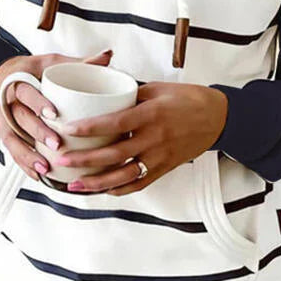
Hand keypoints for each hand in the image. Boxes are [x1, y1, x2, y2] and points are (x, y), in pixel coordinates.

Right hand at [0, 48, 112, 180]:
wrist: (6, 77)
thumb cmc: (34, 71)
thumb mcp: (53, 62)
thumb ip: (79, 62)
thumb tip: (107, 56)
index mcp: (19, 81)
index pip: (26, 92)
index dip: (38, 103)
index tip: (53, 113)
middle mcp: (8, 102)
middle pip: (20, 119)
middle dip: (38, 133)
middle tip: (57, 144)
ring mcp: (5, 120)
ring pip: (13, 140)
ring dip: (28, 156)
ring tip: (46, 167)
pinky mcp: (8, 134)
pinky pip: (13, 152)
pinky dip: (25, 165)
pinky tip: (39, 175)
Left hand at [51, 81, 228, 195]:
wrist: (218, 117)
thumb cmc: (187, 98)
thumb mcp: (157, 88)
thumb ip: (129, 95)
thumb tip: (98, 94)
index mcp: (151, 114)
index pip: (116, 122)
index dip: (90, 128)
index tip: (68, 129)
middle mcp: (155, 138)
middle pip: (114, 154)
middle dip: (85, 160)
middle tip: (61, 160)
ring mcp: (160, 156)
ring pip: (124, 175)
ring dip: (97, 183)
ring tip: (74, 186)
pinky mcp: (165, 168)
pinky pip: (139, 183)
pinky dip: (119, 189)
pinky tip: (102, 191)